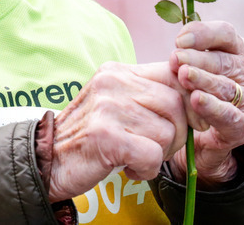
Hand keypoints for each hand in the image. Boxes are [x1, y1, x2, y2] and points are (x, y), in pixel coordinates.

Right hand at [48, 62, 189, 200]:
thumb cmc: (88, 136)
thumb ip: (147, 95)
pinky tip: (127, 168)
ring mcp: (108, 108)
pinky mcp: (107, 136)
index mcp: (116, 72)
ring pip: (168, 132)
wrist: (47, 161)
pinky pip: (152, 156)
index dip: (190, 99)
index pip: (172, 73)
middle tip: (152, 147)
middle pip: (176, 104)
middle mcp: (112, 83)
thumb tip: (196, 96)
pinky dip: (146, 170)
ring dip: (158, 155)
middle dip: (176, 134)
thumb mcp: (116, 104)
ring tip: (132, 157)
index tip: (190, 121)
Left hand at [166, 20, 243, 185]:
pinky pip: (229, 114)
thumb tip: (177, 48)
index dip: (203, 34)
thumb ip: (186, 57)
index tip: (179, 41)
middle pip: (222, 60)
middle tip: (175, 59)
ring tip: (183, 76)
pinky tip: (197, 100)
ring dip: (202, 80)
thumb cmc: (195, 92)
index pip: (225, 33)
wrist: (204, 138)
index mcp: (238, 51)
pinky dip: (212, 107)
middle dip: (196, 58)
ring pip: (225, 86)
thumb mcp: (190, 69)